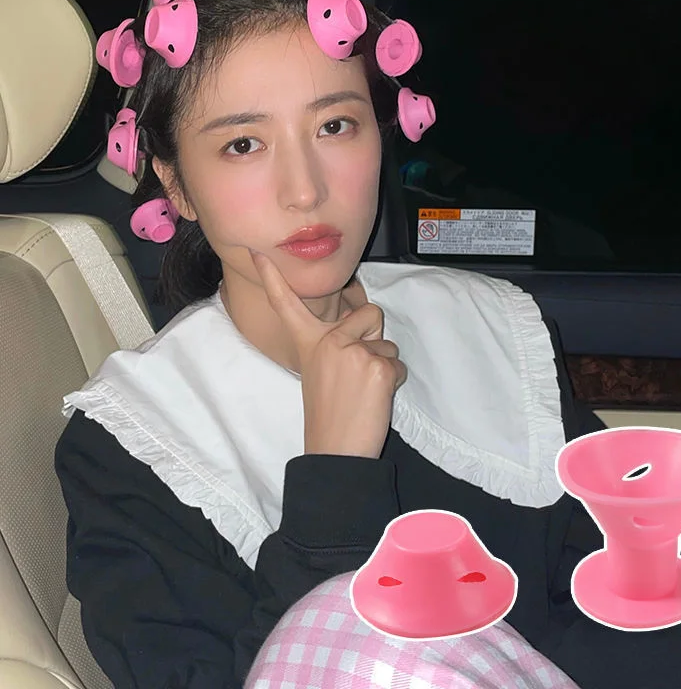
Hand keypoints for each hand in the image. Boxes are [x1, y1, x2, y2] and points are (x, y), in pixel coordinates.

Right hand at [252, 251, 406, 458]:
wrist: (336, 452)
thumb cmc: (329, 415)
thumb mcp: (321, 372)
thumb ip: (335, 346)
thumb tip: (363, 327)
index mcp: (310, 342)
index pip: (288, 305)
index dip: (273, 278)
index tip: (258, 253)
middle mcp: (328, 341)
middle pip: (370, 313)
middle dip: (374, 337)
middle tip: (357, 371)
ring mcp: (353, 351)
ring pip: (388, 343)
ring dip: (384, 365)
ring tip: (363, 390)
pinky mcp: (377, 366)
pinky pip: (398, 365)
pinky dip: (393, 382)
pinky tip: (373, 399)